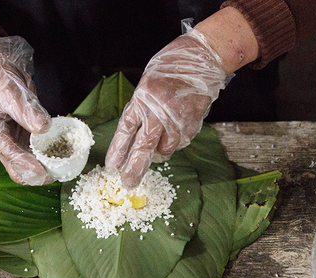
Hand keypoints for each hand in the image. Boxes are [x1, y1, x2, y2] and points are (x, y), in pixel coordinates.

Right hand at [0, 32, 52, 184]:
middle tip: (56, 174)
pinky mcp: (24, 136)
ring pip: (28, 163)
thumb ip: (25, 110)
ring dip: (44, 167)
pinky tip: (61, 154)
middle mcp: (1, 141)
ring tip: (62, 168)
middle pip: (17, 168)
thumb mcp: (9, 91)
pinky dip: (47, 155)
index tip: (43, 170)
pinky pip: (36, 151)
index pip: (9, 155)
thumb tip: (43, 128)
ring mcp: (13, 140)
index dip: (27, 164)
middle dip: (36, 174)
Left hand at [104, 28, 229, 188]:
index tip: (112, 167)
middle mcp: (160, 110)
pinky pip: (181, 142)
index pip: (126, 130)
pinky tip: (175, 133)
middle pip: (144, 146)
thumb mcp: (147, 83)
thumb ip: (141, 107)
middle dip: (135, 168)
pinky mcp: (194, 123)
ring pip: (166, 149)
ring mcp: (179, 118)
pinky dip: (175, 143)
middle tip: (129, 183)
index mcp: (143, 98)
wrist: (203, 57)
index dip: (118, 150)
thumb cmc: (171, 67)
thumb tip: (135, 134)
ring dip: (159, 154)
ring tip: (157, 150)